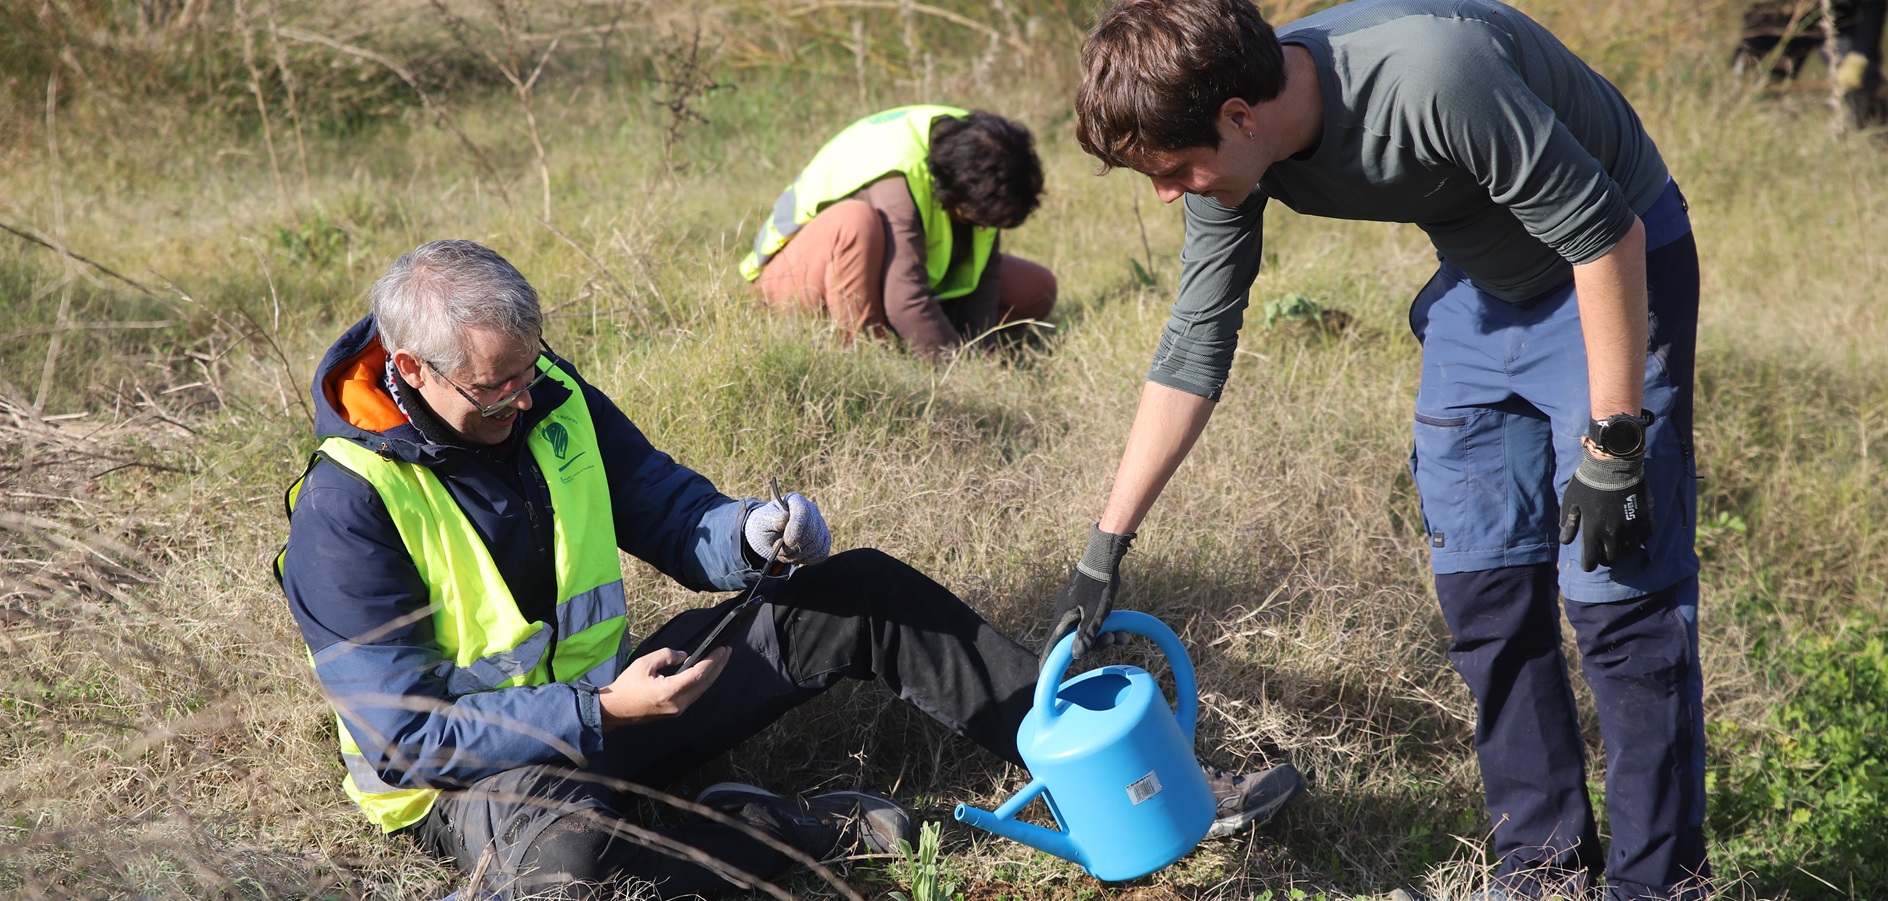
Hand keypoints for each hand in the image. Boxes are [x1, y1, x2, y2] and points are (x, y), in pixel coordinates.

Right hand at [597, 646, 729, 729]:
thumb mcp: (644, 664)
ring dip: (712, 674)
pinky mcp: (675, 712)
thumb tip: (684, 656)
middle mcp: (678, 703)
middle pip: (705, 683)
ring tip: (720, 659)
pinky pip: (694, 695)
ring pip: (701, 690)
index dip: (713, 660)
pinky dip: (702, 682)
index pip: (699, 674)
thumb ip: (666, 656)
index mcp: (669, 691)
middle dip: (718, 666)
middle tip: (727, 651)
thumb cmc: (627, 686)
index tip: (722, 649)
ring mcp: (677, 710)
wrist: (615, 710)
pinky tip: (705, 672)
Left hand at [743, 493, 831, 564]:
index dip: (797, 528)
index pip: (803, 512)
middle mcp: (812, 511)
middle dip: (794, 547)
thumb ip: (773, 519)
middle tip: (779, 550)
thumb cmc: (766, 525)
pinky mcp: (823, 540)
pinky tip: (794, 557)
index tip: (788, 542)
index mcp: (796, 501)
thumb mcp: (762, 520)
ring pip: (817, 545)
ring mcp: (820, 526)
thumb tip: (784, 519)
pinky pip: (821, 554)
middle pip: (812, 531)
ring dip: (798, 555)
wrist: (770, 537)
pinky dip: (806, 560)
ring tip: (784, 554)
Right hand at [1042, 525, 1135, 661]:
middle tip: (1114, 641)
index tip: (1042, 673)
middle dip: (1095, 645)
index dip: (1047, 660)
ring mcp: (1073, 608)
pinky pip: (1089, 621)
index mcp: (1063, 617)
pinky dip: (1103, 627)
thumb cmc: (1099, 584)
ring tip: (1123, 636)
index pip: (1050, 644)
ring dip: (1103, 636)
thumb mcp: (1096, 614)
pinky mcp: (1082, 603)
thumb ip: (1086, 635)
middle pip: (1073, 640)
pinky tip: (1120, 629)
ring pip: (1084, 631)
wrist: (1103, 557)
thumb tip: (1075, 656)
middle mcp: (1065, 614)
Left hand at [1558, 444, 1655, 571]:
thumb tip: (1565, 540)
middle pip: (1611, 558)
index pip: (1591, 560)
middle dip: (1605, 558)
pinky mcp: (1645, 518)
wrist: (1612, 464)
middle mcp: (1613, 533)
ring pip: (1629, 550)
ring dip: (1622, 549)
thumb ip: (1567, 523)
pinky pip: (1645, 536)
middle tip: (1602, 552)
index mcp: (1593, 531)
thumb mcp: (1570, 501)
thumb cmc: (1587, 482)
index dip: (1588, 565)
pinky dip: (1639, 537)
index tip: (1588, 564)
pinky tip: (1633, 533)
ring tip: (1617, 544)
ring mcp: (1631, 526)